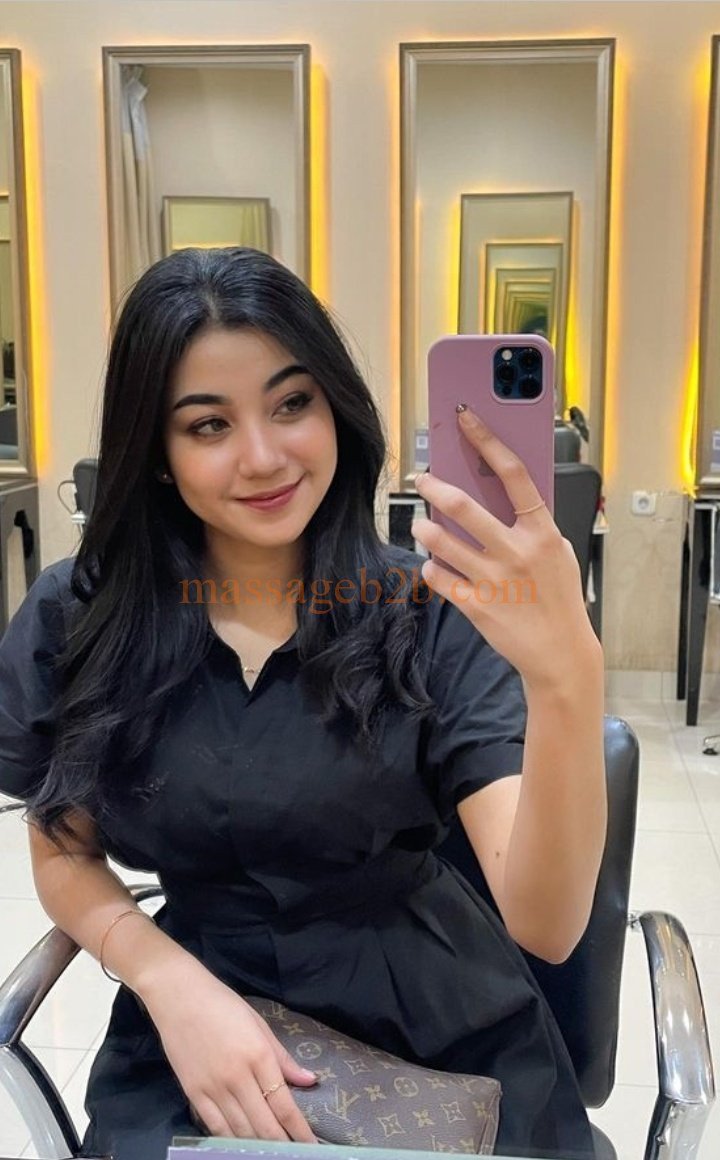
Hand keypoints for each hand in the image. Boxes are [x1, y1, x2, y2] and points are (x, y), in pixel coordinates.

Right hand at [142, 960, 317, 1140]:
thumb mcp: (259, 1024)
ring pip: (240, 1131)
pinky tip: (241, 1146)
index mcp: (258, 1055)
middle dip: (282, 1145)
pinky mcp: (193, 1093)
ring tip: (271, 1152)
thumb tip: (310, 1081)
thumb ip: (283, 1057)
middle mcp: (237, 1077)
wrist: (178, 996)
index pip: (284, 1105)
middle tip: (294, 1154)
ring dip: (258, 1146)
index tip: (312, 1146)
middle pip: (264, 1125)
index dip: (299, 1130)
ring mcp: (213, 1088)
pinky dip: (230, 1140)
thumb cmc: (223, 1005)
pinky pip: (214, 1127)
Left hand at [411, 407, 600, 690]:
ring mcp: (494, 579)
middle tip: (421, 479)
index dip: (487, 441)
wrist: (559, 653)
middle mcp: (516, 551)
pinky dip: (430, 567)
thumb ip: (533, 526)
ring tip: (420, 524)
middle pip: (463, 506)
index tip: (466, 419)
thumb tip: (502, 494)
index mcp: (541, 532)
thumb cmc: (559, 598)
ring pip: (440, 541)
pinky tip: (433, 564)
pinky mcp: (475, 606)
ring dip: (423, 528)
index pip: (513, 474)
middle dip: (434, 487)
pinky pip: (438, 577)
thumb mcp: (559, 554)